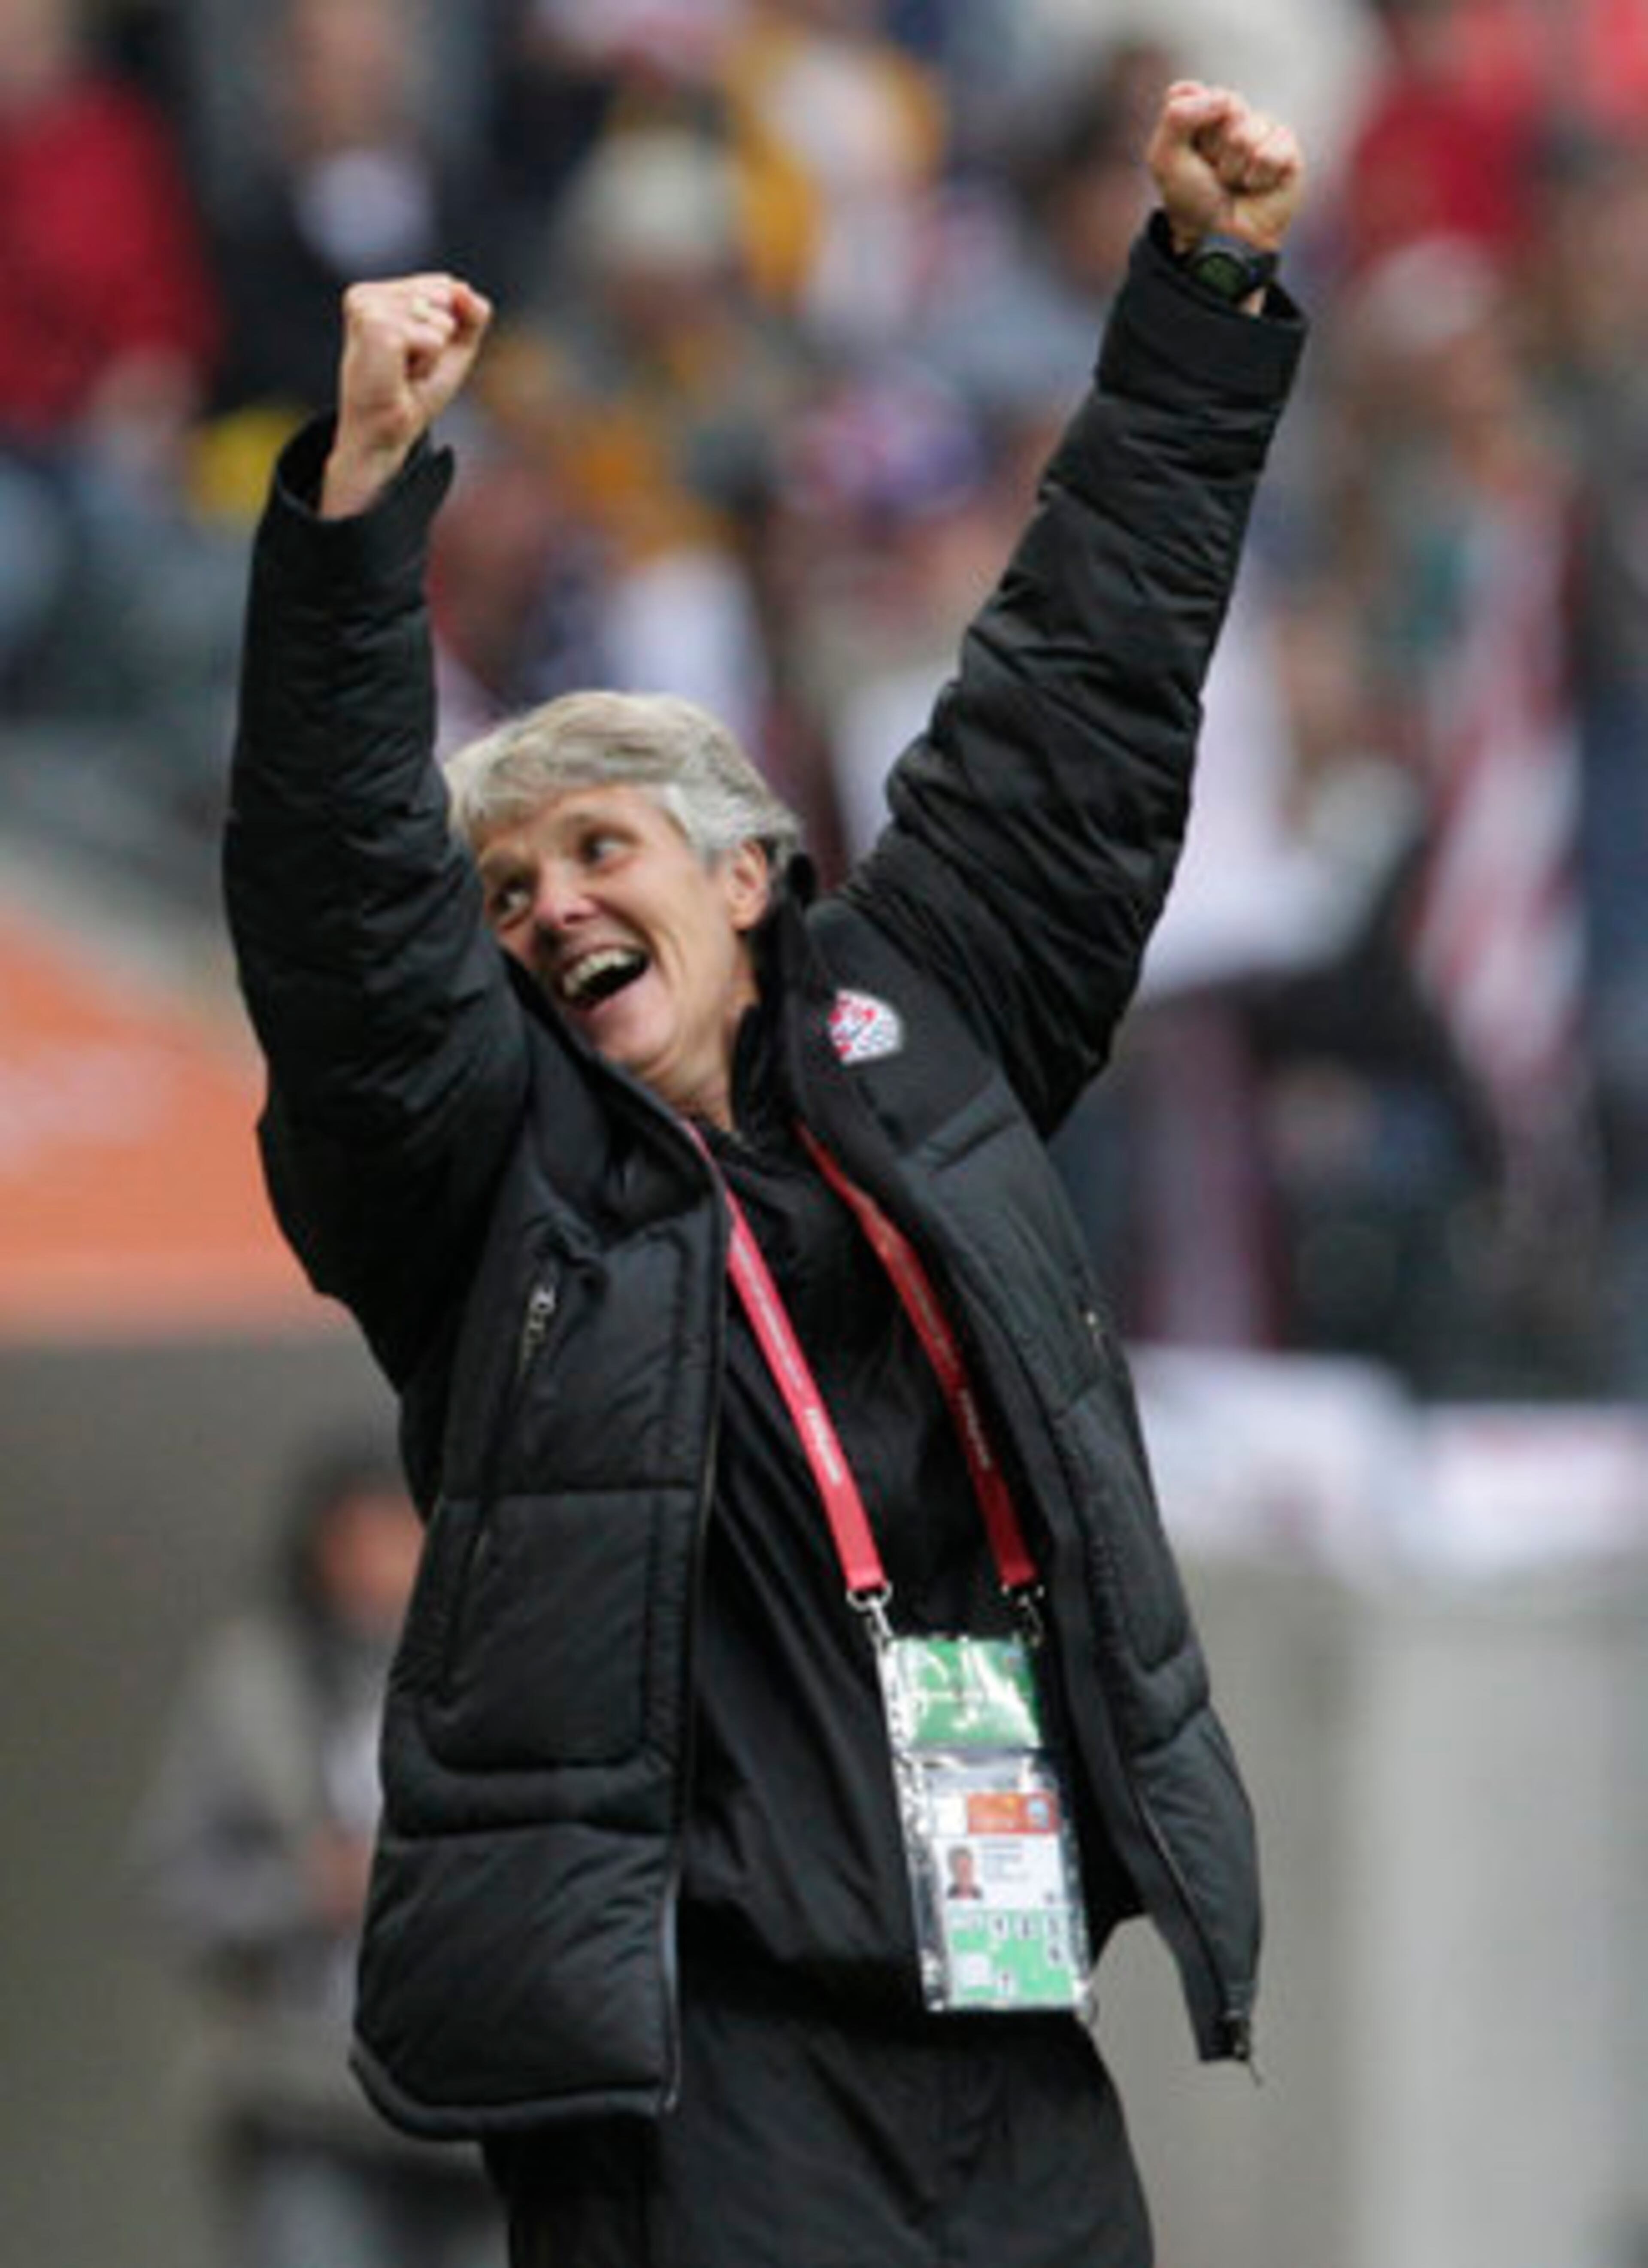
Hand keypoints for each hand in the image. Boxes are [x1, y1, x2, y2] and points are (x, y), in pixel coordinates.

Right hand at [321, 272, 492, 518]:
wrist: (388, 432)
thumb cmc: (414, 391)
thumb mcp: (454, 346)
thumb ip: (471, 313)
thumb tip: (463, 288)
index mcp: (378, 292)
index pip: (444, 285)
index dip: (446, 327)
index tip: (416, 354)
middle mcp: (366, 295)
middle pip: (444, 295)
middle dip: (441, 338)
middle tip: (411, 365)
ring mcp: (368, 309)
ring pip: (440, 318)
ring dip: (433, 354)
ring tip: (405, 371)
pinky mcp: (376, 328)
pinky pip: (434, 338)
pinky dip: (429, 363)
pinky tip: (402, 375)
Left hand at [1146, 81, 1304, 258]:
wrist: (1220, 239)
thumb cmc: (1193, 201)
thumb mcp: (1165, 158)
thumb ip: (1176, 115)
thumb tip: (1224, 99)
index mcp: (1200, 113)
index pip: (1190, 92)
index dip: (1186, 123)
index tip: (1187, 153)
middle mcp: (1232, 117)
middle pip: (1224, 102)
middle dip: (1213, 144)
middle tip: (1213, 171)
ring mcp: (1262, 131)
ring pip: (1248, 128)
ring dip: (1234, 165)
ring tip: (1235, 183)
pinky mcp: (1288, 151)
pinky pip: (1274, 148)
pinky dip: (1260, 175)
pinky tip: (1257, 187)